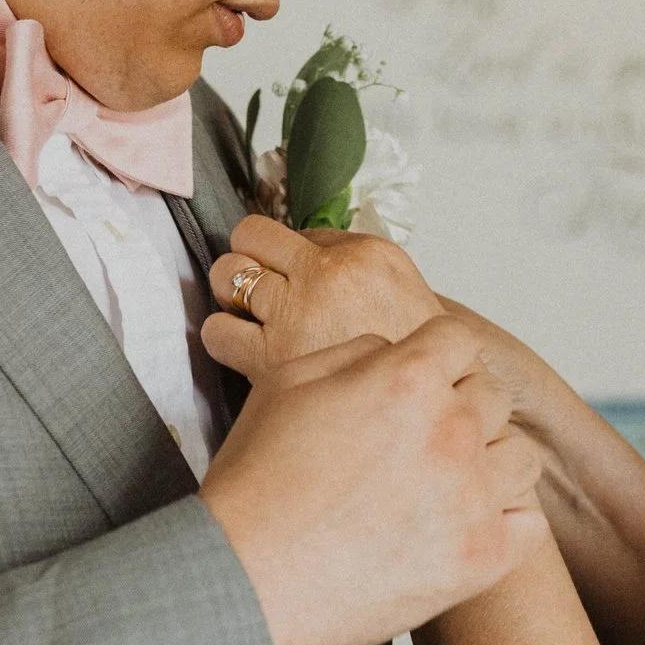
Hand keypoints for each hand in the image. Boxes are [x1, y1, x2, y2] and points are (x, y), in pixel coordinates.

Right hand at [198, 316, 549, 644]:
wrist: (244, 580)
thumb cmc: (256, 487)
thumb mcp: (286, 384)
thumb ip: (356, 353)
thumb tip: (396, 351)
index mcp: (407, 378)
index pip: (460, 340)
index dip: (438, 359)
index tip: (427, 380)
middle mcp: (451, 429)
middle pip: (492, 396)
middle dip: (459, 408)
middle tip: (421, 440)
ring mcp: (473, 496)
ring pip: (520, 456)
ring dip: (489, 461)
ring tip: (446, 482)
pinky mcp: (482, 557)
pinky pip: (529, 525)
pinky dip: (504, 521)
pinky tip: (465, 524)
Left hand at [204, 216, 443, 375]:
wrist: (427, 412)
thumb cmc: (415, 362)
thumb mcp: (414, 295)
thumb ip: (365, 271)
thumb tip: (318, 257)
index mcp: (368, 255)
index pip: (304, 232)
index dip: (295, 257)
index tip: (298, 275)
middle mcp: (329, 275)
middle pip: (254, 236)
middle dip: (250, 256)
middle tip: (261, 283)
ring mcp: (297, 312)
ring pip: (227, 273)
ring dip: (231, 292)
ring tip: (249, 313)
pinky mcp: (270, 356)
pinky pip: (218, 331)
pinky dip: (224, 337)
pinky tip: (243, 348)